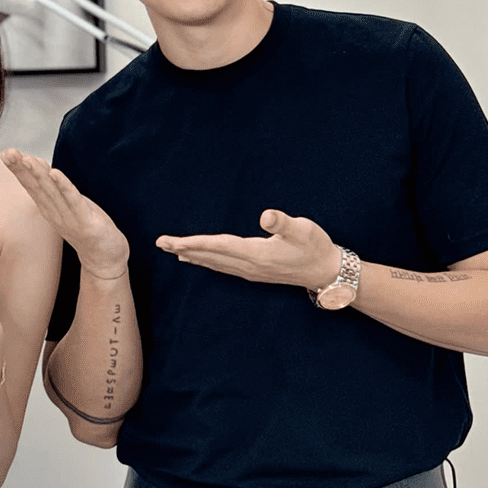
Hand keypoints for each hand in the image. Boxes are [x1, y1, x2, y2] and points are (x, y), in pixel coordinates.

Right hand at [0, 149, 129, 280]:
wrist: (104, 258)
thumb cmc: (85, 227)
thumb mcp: (65, 205)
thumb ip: (52, 188)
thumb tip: (40, 166)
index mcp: (48, 207)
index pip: (30, 185)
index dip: (18, 169)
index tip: (5, 154)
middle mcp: (54, 212)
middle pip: (36, 186)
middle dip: (21, 169)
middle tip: (8, 153)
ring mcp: (69, 217)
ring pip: (51, 191)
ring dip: (39, 174)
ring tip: (27, 159)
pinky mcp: (86, 220)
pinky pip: (73, 200)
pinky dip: (64, 186)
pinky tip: (55, 173)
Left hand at [156, 210, 341, 289]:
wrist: (327, 271)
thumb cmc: (316, 246)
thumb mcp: (303, 229)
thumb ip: (283, 222)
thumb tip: (266, 216)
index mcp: (256, 254)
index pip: (218, 247)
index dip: (195, 243)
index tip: (173, 242)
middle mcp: (249, 266)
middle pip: (210, 257)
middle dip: (185, 249)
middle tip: (160, 243)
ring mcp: (251, 271)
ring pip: (215, 263)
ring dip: (193, 256)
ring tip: (173, 251)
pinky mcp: (255, 272)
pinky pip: (223, 267)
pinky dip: (208, 262)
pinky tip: (201, 261)